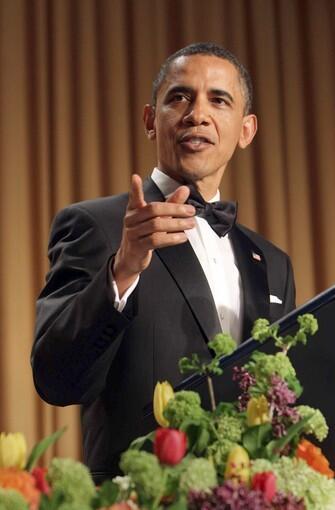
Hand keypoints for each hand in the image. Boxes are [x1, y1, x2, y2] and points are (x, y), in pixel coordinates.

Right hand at [113, 174, 194, 295]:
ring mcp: (132, 234)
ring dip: (177, 224)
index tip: (135, 177)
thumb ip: (171, 204)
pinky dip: (172, 238)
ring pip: (156, 225)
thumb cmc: (145, 235)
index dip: (135, 188)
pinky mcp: (137, 247)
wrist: (131, 258)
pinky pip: (156, 240)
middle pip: (153, 210)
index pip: (134, 197)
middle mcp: (130, 220)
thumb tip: (185, 189)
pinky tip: (182, 237)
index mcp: (134, 211)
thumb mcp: (157, 219)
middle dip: (175, 209)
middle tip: (191, 211)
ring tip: (190, 224)